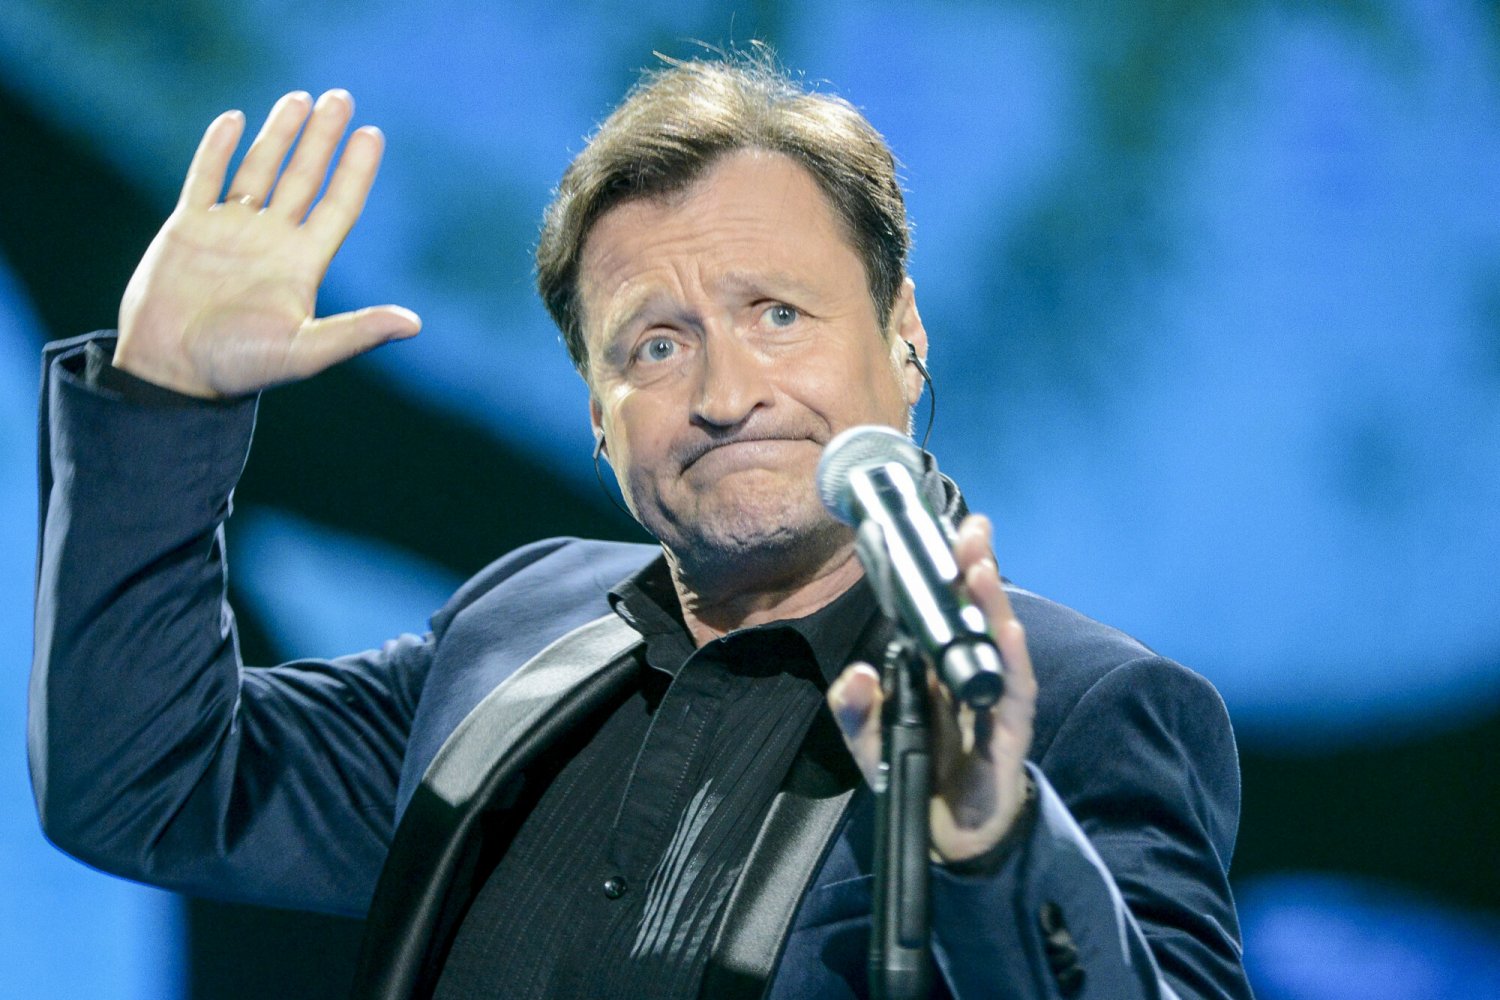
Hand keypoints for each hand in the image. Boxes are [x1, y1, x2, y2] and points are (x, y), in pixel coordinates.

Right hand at [114, 89, 419, 397]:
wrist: (173, 374)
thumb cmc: (241, 368)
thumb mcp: (306, 351)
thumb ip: (357, 332)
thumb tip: (415, 324)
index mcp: (302, 264)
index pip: (338, 205)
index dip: (355, 170)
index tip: (371, 134)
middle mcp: (272, 242)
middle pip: (303, 178)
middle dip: (321, 138)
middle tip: (341, 97)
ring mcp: (230, 232)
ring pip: (258, 170)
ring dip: (278, 135)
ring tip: (300, 98)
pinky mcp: (188, 229)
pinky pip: (205, 178)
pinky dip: (217, 149)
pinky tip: (234, 119)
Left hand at [827, 514, 1037, 862]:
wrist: (949, 835)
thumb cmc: (919, 772)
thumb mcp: (870, 740)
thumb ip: (856, 708)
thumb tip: (857, 674)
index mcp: (939, 665)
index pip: (946, 608)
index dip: (948, 570)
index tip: (944, 529)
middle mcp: (970, 673)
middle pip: (976, 613)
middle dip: (975, 568)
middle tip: (972, 529)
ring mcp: (994, 700)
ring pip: (998, 643)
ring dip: (991, 605)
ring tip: (980, 568)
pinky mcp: (1009, 734)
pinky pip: (1014, 692)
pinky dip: (1011, 660)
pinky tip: (1006, 630)